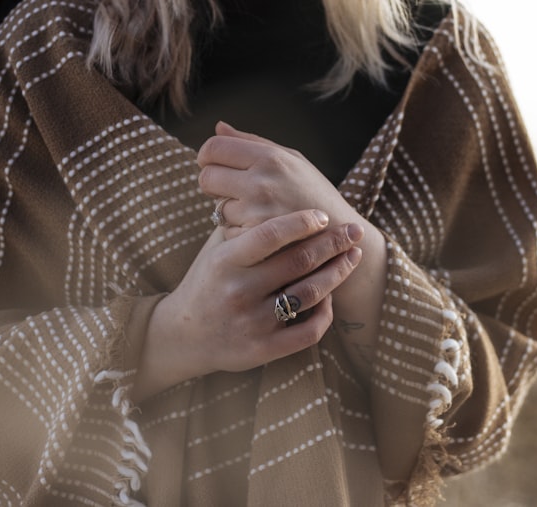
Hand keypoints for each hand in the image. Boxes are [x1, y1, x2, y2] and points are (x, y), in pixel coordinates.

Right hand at [131, 209, 362, 400]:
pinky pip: (308, 331)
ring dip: (338, 272)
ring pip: (310, 294)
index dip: (302, 221)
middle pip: (300, 261)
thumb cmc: (207, 281)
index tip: (323, 215)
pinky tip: (330, 296)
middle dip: (334, 242)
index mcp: (225, 261)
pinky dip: (326, 312)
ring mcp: (252, 323)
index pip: (271, 234)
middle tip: (353, 230)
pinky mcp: (262, 350)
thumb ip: (242, 223)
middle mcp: (238, 291)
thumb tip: (273, 186)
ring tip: (352, 256)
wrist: (182, 336)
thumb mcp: (216, 249)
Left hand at [196, 121, 359, 237]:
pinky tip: (260, 229)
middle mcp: (262, 182)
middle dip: (212, 183)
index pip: (213, 148)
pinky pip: (227, 231)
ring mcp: (257, 213)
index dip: (207, 156)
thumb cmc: (314, 193)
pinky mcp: (256, 239)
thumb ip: (252, 142)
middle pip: (206, 177)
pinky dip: (238, 231)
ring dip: (229, 210)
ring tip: (255, 211)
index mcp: (270, 158)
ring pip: (216, 207)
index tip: (214, 164)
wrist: (340, 236)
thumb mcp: (292, 159)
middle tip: (229, 189)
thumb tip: (218, 126)